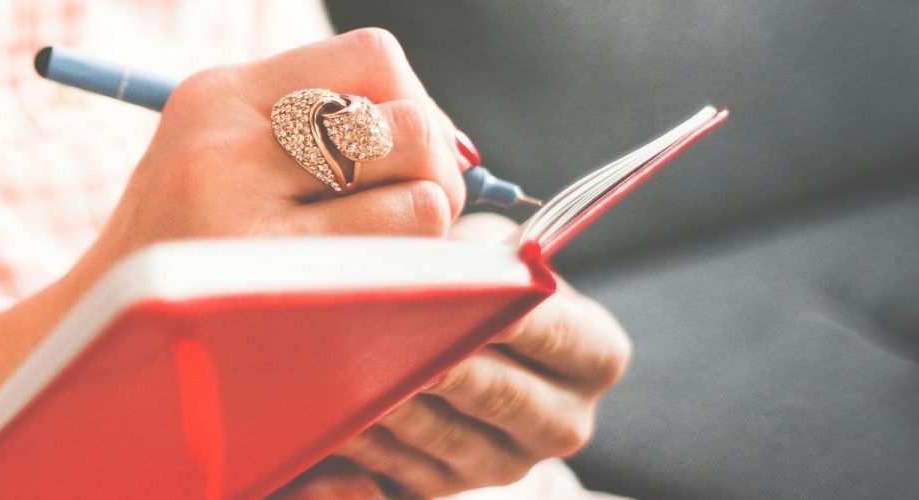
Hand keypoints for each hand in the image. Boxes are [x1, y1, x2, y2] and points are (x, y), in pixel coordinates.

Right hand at [66, 28, 470, 282]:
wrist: (87, 344)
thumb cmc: (177, 252)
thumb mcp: (215, 156)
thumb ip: (314, 130)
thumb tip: (455, 146)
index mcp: (215, 96)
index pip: (372, 58)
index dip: (413, 102)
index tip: (402, 153)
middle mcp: (225, 144)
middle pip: (408, 123)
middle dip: (436, 169)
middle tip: (418, 213)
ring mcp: (241, 220)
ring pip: (420, 197)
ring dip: (427, 235)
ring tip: (388, 259)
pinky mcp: (265, 293)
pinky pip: (398, 270)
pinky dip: (412, 283)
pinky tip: (370, 296)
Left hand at [299, 214, 634, 497]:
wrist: (470, 352)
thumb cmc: (481, 288)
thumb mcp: (493, 256)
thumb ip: (483, 254)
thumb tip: (449, 255)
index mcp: (593, 358)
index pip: (558, 333)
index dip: (511, 311)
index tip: (470, 290)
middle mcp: (563, 421)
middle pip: (503, 395)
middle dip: (448, 364)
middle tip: (400, 338)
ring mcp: (506, 463)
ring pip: (446, 437)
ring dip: (395, 402)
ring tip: (351, 368)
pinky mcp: (449, 488)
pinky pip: (402, 469)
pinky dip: (366, 439)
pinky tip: (333, 410)